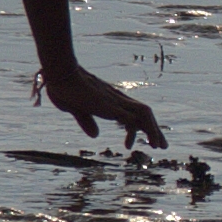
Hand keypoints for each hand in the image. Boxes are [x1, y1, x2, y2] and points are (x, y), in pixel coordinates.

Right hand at [36, 64, 164, 148]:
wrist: (61, 75)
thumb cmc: (64, 88)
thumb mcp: (77, 110)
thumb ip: (86, 121)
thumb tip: (96, 135)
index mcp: (109, 100)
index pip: (131, 112)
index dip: (138, 126)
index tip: (132, 143)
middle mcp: (116, 100)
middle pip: (143, 112)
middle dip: (153, 129)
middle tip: (161, 145)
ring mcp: (115, 102)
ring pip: (144, 114)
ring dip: (153, 130)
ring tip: (158, 146)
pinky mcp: (111, 107)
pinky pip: (134, 120)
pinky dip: (143, 130)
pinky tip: (140, 144)